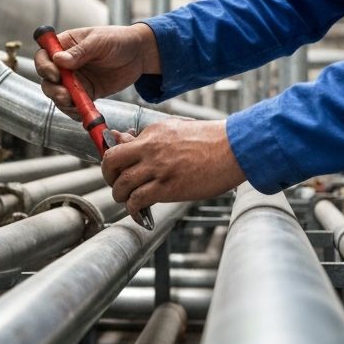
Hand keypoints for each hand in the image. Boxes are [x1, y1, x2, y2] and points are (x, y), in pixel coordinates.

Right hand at [34, 23, 160, 118]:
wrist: (139, 54)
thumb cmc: (118, 40)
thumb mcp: (99, 41)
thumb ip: (80, 52)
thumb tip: (58, 60)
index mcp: (65, 44)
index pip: (44, 56)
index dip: (44, 66)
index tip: (55, 75)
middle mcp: (66, 63)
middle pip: (47, 79)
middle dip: (53, 89)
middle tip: (65, 96)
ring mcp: (75, 79)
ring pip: (58, 94)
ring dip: (62, 102)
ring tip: (74, 105)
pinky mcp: (86, 92)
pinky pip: (75, 104)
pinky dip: (75, 111)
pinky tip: (82, 112)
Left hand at [102, 119, 245, 216]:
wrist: (234, 148)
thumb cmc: (211, 140)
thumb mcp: (177, 130)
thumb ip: (152, 137)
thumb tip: (126, 139)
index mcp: (153, 132)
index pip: (119, 144)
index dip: (114, 159)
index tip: (117, 169)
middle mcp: (150, 148)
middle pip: (111, 162)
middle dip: (108, 176)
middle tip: (116, 184)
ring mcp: (158, 168)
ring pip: (122, 185)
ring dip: (120, 196)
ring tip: (128, 200)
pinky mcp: (167, 187)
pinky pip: (138, 201)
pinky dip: (133, 210)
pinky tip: (139, 214)